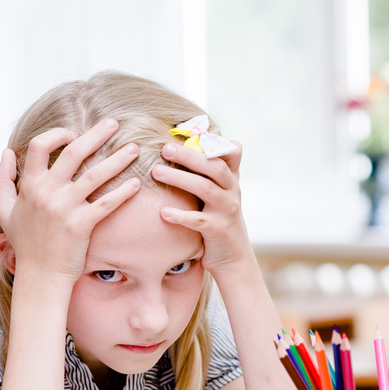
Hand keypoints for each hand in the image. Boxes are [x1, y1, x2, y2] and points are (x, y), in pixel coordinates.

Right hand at [0, 119, 140, 283]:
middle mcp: (47, 192)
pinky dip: (123, 192)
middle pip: (73, 151)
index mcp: (30, 186)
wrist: (40, 276)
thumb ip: (1, 179)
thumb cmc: (25, 243)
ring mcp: (65, 208)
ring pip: (95, 174)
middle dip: (96, 134)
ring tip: (134, 149)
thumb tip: (6, 152)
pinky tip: (136, 183)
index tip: (74, 133)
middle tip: (114, 124)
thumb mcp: (3, 210)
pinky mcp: (82, 225)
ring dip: (117, 158)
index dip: (58, 134)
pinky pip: (107, 203)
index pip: (39, 145)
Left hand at [150, 142, 251, 276]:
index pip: (232, 152)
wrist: (232, 257)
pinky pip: (199, 221)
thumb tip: (176, 147)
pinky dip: (180, 216)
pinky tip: (163, 212)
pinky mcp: (218, 230)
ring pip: (206, 188)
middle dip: (188, 155)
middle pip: (214, 166)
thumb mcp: (218, 195)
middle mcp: (232, 191)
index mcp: (231, 179)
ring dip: (179, 178)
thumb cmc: (217, 220)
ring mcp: (227, 211)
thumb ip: (205, 174)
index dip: (216, 141)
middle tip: (163, 148)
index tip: (194, 132)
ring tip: (155, 172)